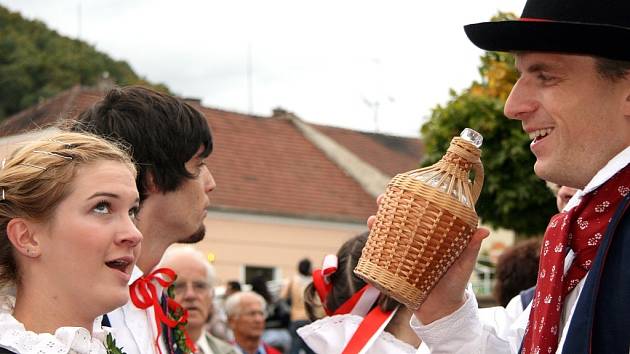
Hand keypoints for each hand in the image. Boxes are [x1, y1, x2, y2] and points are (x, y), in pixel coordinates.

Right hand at [366, 194, 488, 323]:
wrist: (443, 310)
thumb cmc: (456, 284)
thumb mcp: (464, 264)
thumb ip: (471, 248)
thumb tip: (484, 230)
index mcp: (430, 236)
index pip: (417, 213)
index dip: (409, 199)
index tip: (403, 189)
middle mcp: (413, 242)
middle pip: (397, 220)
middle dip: (386, 209)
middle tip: (380, 201)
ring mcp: (402, 255)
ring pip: (386, 235)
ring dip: (376, 225)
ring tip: (372, 221)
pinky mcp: (393, 270)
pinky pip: (380, 256)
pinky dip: (372, 248)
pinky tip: (368, 242)